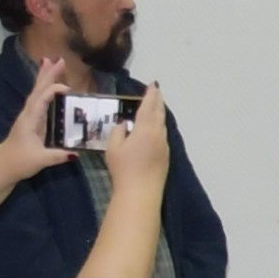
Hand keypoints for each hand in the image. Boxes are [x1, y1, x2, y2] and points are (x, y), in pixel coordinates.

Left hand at [14, 51, 83, 172]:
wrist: (1, 167)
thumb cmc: (18, 162)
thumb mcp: (40, 160)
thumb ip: (58, 155)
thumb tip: (76, 152)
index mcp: (30, 120)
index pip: (41, 99)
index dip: (53, 91)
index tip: (68, 88)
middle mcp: (28, 114)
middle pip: (38, 90)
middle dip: (48, 74)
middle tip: (59, 59)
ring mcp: (29, 116)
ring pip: (37, 92)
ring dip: (45, 78)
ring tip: (51, 62)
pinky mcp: (31, 121)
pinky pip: (39, 100)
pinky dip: (45, 90)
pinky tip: (50, 86)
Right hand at [98, 84, 171, 198]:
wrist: (141, 192)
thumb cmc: (124, 169)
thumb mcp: (113, 148)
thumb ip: (118, 131)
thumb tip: (124, 124)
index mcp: (145, 129)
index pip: (148, 106)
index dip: (150, 94)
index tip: (153, 85)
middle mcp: (158, 134)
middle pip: (159, 113)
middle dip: (157, 101)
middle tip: (156, 91)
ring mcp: (164, 146)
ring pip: (162, 124)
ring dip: (159, 113)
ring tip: (155, 106)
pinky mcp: (165, 156)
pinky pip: (163, 135)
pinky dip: (159, 126)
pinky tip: (155, 128)